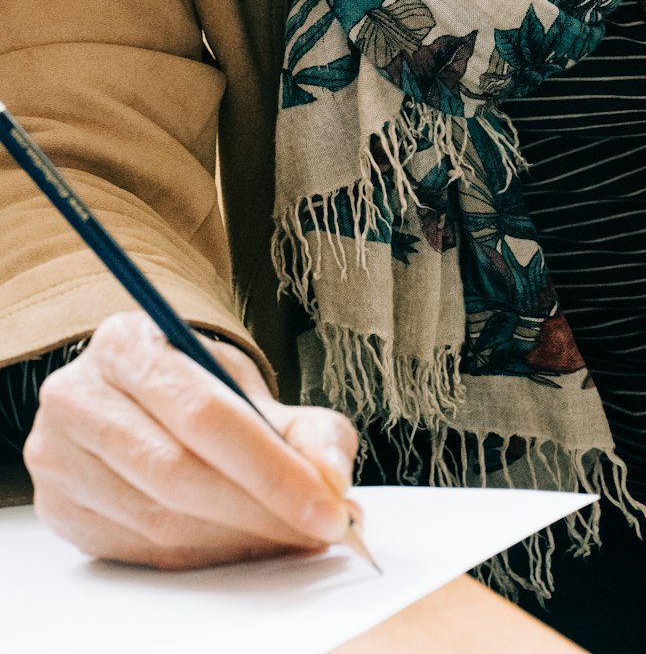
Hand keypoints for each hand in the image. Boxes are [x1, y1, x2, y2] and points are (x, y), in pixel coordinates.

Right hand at [24, 311, 359, 569]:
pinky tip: (244, 543)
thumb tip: (333, 478)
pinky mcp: (58, 507)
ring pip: (160, 519)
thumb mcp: (248, 385)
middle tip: (319, 530)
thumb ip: (304, 427)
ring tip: (290, 535)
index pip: (207, 415)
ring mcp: (59, 456)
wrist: (132, 393)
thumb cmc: (192, 386)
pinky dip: (205, 555)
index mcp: (127, 344)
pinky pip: (142, 550)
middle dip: (261, 510)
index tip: (329, 505)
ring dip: (238, 539)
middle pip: (179, 472)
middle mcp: (78, 396)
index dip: (273, 468)